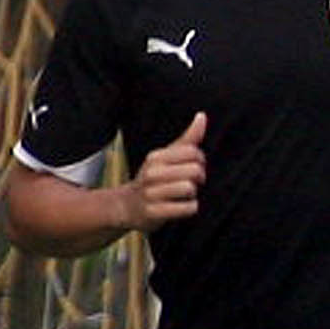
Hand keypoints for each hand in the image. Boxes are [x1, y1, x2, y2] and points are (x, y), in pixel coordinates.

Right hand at [129, 115, 210, 229]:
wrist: (127, 206)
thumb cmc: (154, 178)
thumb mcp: (167, 157)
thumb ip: (188, 139)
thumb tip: (202, 115)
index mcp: (156, 157)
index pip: (194, 152)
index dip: (200, 161)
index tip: (191, 167)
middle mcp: (151, 173)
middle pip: (195, 171)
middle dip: (198, 179)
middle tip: (187, 183)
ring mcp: (150, 194)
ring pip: (190, 189)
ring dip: (192, 195)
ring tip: (180, 195)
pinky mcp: (153, 213)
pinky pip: (188, 208)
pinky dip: (189, 208)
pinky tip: (179, 206)